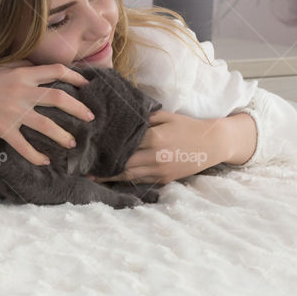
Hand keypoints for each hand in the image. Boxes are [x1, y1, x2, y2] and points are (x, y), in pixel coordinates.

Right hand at [0, 61, 92, 165]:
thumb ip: (20, 66)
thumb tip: (37, 66)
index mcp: (21, 74)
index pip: (56, 72)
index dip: (75, 77)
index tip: (87, 84)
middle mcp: (20, 91)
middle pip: (58, 98)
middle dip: (78, 108)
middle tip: (91, 116)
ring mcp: (12, 111)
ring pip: (45, 124)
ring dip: (62, 135)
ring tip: (73, 142)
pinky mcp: (2, 129)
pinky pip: (23, 145)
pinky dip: (35, 155)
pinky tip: (44, 161)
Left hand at [88, 111, 227, 184]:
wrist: (212, 144)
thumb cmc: (188, 126)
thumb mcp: (168, 116)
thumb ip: (146, 116)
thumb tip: (124, 114)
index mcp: (155, 138)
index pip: (125, 142)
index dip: (107, 143)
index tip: (91, 144)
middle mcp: (155, 156)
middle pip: (123, 162)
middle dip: (103, 165)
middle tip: (83, 164)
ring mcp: (160, 170)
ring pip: (129, 175)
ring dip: (110, 176)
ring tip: (91, 176)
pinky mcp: (165, 179)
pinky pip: (141, 181)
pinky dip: (126, 180)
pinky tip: (113, 179)